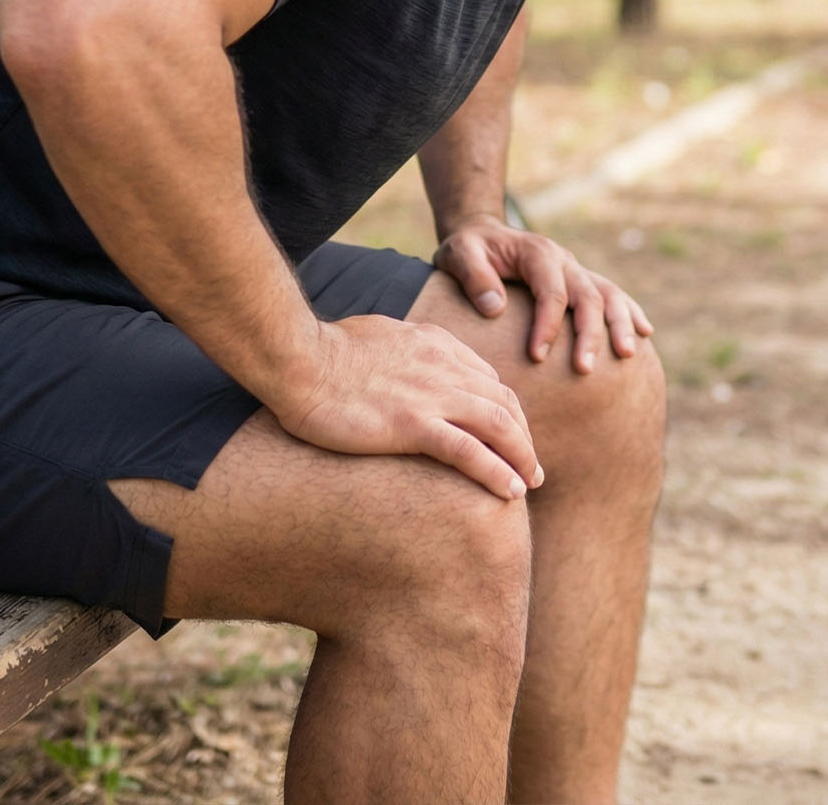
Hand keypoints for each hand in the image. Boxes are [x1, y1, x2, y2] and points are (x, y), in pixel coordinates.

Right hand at [272, 314, 542, 499]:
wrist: (297, 358)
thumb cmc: (322, 350)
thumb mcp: (376, 335)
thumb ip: (402, 349)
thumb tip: (401, 363)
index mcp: (434, 343)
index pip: (486, 376)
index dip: (504, 407)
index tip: (507, 432)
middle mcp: (443, 365)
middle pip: (503, 401)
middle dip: (523, 434)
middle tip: (529, 464)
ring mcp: (431, 395)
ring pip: (498, 425)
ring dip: (522, 456)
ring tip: (530, 482)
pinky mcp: (413, 424)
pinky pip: (469, 451)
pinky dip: (497, 471)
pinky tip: (510, 491)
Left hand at [433, 216, 654, 373]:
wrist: (481, 235)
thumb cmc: (468, 249)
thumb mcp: (458, 254)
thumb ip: (473, 276)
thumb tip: (494, 307)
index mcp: (537, 252)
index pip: (551, 291)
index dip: (547, 324)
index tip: (537, 356)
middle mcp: (563, 259)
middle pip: (587, 295)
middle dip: (590, 333)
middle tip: (584, 369)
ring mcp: (576, 269)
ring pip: (608, 293)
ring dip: (620, 324)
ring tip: (628, 355)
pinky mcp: (580, 280)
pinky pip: (612, 293)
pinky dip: (630, 311)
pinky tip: (644, 332)